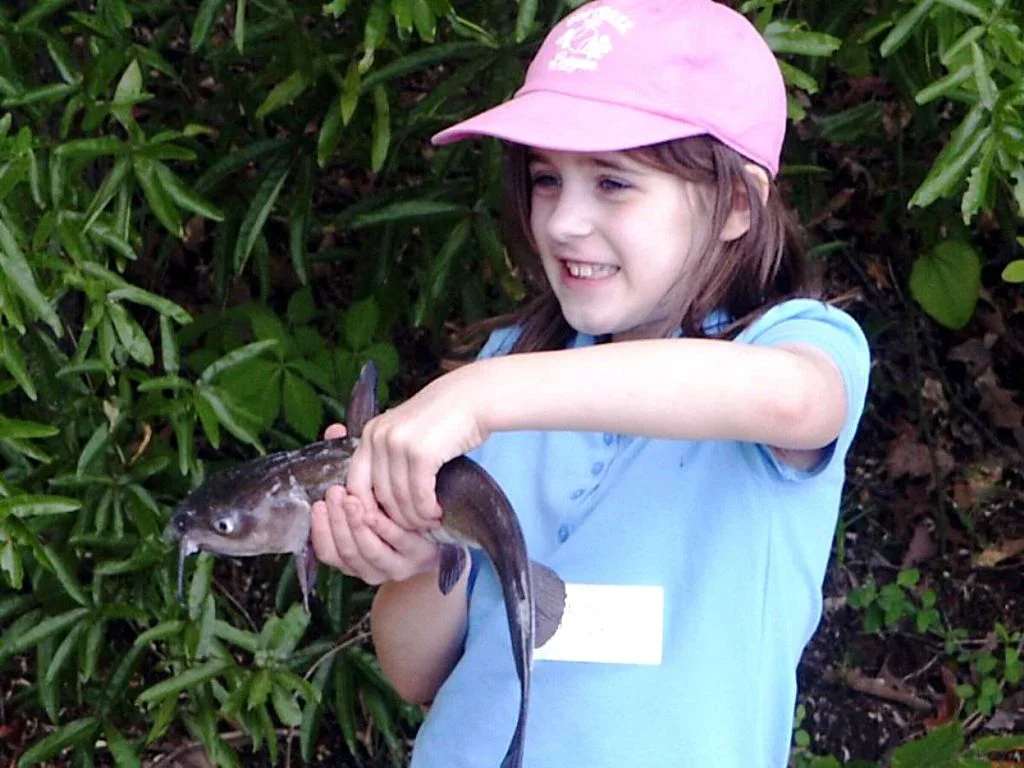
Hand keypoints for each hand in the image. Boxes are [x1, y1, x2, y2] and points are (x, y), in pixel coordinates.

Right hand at [310, 423, 440, 583]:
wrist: (451, 524)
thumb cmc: (404, 502)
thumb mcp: (377, 487)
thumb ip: (355, 465)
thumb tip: (334, 429)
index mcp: (354, 554)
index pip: (327, 550)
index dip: (319, 530)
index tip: (318, 503)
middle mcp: (370, 567)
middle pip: (344, 551)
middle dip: (336, 522)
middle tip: (334, 496)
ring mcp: (393, 567)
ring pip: (365, 552)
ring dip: (355, 526)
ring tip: (351, 501)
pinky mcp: (416, 562)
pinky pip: (394, 547)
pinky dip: (383, 531)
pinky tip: (376, 515)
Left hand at [345, 367, 488, 531]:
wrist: (474, 397)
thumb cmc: (445, 417)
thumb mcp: (407, 431)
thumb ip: (391, 456)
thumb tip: (385, 499)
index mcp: (371, 433)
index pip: (356, 483)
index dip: (368, 509)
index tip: (386, 523)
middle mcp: (378, 437)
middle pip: (378, 494)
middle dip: (396, 518)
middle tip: (414, 527)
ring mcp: (398, 444)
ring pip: (399, 498)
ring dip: (415, 517)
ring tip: (429, 521)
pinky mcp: (420, 453)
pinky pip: (419, 495)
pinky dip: (427, 509)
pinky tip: (437, 511)